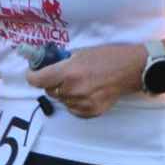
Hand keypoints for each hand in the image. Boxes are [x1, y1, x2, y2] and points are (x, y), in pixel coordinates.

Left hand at [28, 42, 142, 118]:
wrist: (131, 69)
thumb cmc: (108, 57)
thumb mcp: (82, 52)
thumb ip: (63, 62)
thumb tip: (48, 66)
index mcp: (69, 72)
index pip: (37, 80)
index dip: (32, 76)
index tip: (33, 73)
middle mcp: (74, 89)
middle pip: (49, 91)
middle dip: (52, 82)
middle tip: (62, 75)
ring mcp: (83, 103)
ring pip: (62, 101)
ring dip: (65, 93)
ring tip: (79, 83)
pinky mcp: (91, 111)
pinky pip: (73, 109)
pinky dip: (75, 102)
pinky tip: (86, 92)